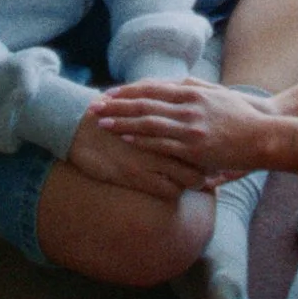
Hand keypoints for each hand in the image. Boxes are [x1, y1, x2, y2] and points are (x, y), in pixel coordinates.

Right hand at [66, 111, 205, 200]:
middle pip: (202, 158)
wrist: (76, 128)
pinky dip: (176, 192)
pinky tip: (175, 190)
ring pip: (189, 178)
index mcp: (165, 119)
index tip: (221, 153)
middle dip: (212, 168)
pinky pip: (168, 191)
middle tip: (218, 173)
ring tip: (200, 184)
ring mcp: (151, 158)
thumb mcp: (136, 105)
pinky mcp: (137, 176)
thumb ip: (157, 107)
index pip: (200, 135)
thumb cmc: (107, 115)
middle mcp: (163, 139)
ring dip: (196, 183)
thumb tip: (174, 105)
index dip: (213, 147)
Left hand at [93, 78, 276, 175]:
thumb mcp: (216, 94)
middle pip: (144, 102)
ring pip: (148, 122)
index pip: (151, 88)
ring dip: (122, 121)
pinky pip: (161, 143)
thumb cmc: (241, 115)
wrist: (265, 135)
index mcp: (192, 91)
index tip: (108, 93)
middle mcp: (188, 105)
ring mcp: (191, 126)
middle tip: (93, 106)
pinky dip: (141, 139)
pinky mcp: (195, 146)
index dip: (127, 91)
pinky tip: (124, 139)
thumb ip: (193, 88)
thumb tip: (173, 83)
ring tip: (101, 122)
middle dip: (116, 104)